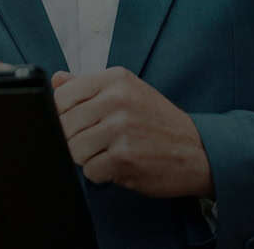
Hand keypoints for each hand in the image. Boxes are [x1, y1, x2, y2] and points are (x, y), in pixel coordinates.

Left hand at [53, 67, 213, 198]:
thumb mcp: (128, 91)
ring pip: (73, 149)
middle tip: (98, 141)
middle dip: (74, 138)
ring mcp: (120, 128)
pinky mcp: (124, 157)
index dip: (62, 114)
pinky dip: (100, 173)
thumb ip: (89, 85)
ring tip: (109, 152)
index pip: (62, 95)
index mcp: (115, 79)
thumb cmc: (159, 121)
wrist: (198, 151)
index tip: (77, 122)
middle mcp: (116, 99)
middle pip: (64, 124)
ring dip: (87, 158)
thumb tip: (56, 79)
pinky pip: (89, 170)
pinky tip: (118, 165)